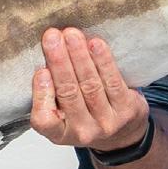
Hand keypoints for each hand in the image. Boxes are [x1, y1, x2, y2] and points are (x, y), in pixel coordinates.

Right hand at [30, 27, 150, 155]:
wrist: (124, 133)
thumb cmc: (86, 115)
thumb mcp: (62, 113)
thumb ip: (51, 91)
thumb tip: (45, 52)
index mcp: (59, 134)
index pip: (44, 119)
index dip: (42, 94)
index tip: (40, 70)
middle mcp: (82, 132)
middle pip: (68, 93)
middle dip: (59, 61)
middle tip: (52, 36)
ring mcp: (106, 123)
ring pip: (90, 85)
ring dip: (79, 56)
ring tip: (71, 34)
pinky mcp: (126, 110)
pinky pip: (112, 82)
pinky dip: (103, 61)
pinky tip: (95, 44)